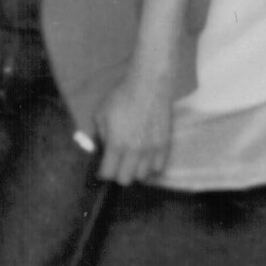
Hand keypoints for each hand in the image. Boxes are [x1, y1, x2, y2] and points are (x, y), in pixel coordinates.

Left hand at [94, 69, 174, 185]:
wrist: (149, 86)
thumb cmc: (121, 97)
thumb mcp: (101, 114)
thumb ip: (100, 135)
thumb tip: (103, 148)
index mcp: (116, 145)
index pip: (108, 173)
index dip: (102, 173)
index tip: (102, 170)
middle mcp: (134, 152)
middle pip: (125, 179)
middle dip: (117, 175)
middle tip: (116, 165)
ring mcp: (152, 150)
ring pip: (143, 176)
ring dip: (135, 171)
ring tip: (132, 161)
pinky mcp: (165, 145)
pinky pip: (158, 168)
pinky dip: (151, 166)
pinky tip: (146, 158)